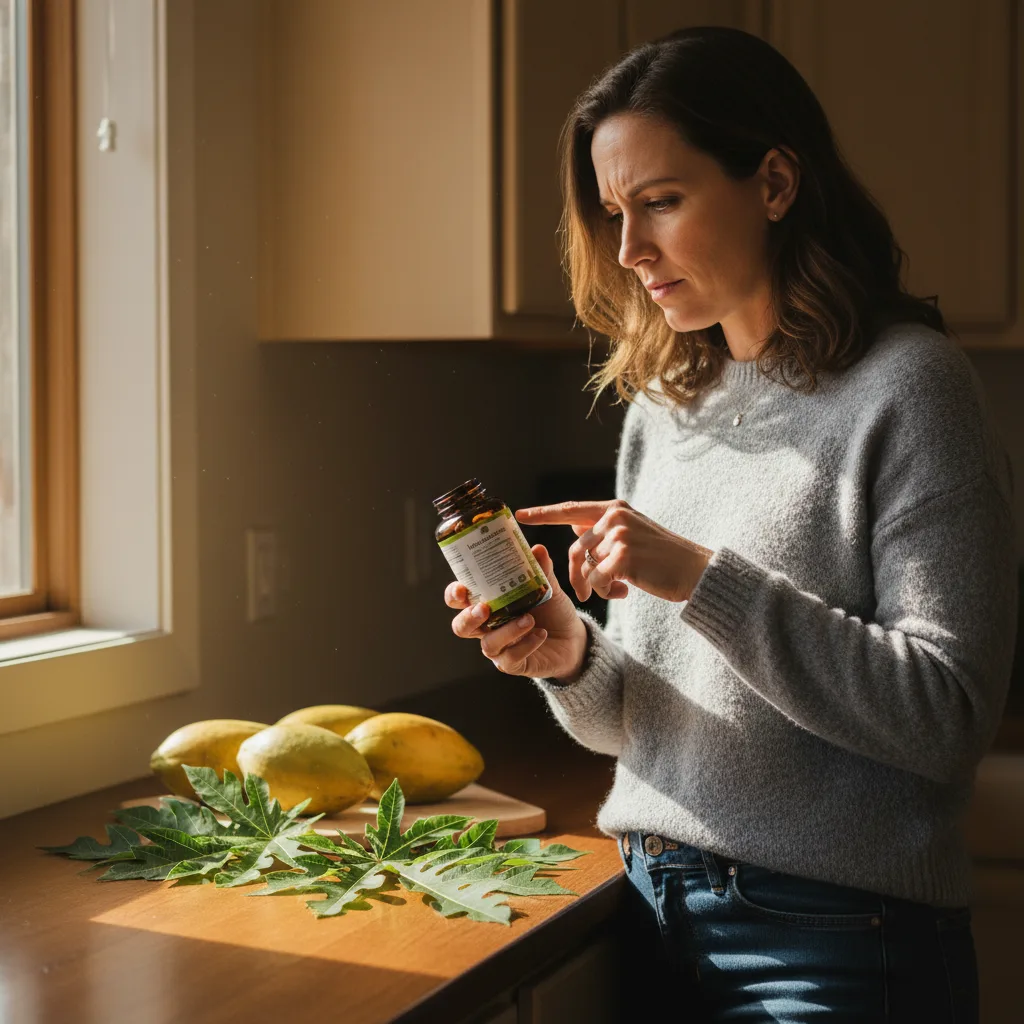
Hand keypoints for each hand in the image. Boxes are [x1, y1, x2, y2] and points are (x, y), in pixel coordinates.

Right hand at [445, 544, 587, 680]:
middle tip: (484, 608)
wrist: (572, 638)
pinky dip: (526, 645)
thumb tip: (538, 549)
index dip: (454, 595)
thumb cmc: (552, 610)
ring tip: (528, 619)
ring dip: (507, 631)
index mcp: (488, 603)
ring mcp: (499, 647)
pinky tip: (540, 635)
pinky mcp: (513, 664)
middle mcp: (487, 627)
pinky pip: (511, 658)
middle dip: (468, 618)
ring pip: (488, 644)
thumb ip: (541, 571)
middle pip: (461, 626)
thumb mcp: (547, 588)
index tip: (461, 588)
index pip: (459, 600)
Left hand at [515, 499, 712, 602]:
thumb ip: (604, 529)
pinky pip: (597, 580)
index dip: (543, 514)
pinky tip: (626, 593)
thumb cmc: (663, 558)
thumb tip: (575, 525)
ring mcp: (619, 535)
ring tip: (618, 590)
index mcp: (615, 508)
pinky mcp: (624, 556)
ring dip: (597, 586)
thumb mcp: (634, 533)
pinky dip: (607, 592)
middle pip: (575, 549)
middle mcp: (615, 516)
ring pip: (586, 567)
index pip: (570, 510)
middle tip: (587, 592)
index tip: (520, 514)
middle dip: (578, 576)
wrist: (696, 572)